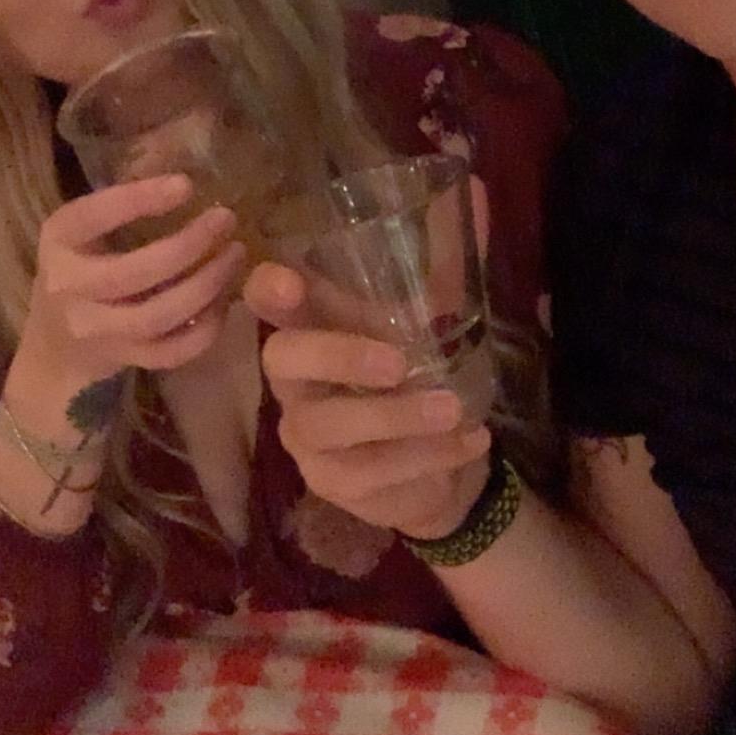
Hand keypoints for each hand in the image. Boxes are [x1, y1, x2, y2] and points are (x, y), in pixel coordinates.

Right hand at [18, 173, 245, 391]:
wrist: (53, 346)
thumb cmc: (79, 269)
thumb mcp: (83, 232)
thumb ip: (121, 206)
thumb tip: (185, 180)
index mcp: (59, 240)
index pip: (95, 216)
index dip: (140, 199)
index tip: (186, 185)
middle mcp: (69, 287)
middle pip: (137, 272)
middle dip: (191, 245)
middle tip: (226, 221)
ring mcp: (94, 331)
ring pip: (159, 316)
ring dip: (206, 285)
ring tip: (234, 255)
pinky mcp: (122, 359)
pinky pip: (172, 351)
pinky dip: (206, 328)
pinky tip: (224, 300)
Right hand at [244, 262, 490, 537]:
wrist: (437, 467)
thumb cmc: (413, 383)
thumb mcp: (416, 336)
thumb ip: (416, 303)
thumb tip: (457, 252)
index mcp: (309, 329)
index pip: (265, 298)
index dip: (266, 288)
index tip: (289, 286)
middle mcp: (293, 380)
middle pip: (282, 358)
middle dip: (338, 355)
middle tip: (397, 364)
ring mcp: (305, 434)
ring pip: (329, 422)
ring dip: (396, 415)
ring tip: (452, 410)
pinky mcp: (329, 481)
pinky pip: (370, 468)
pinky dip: (427, 452)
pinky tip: (470, 440)